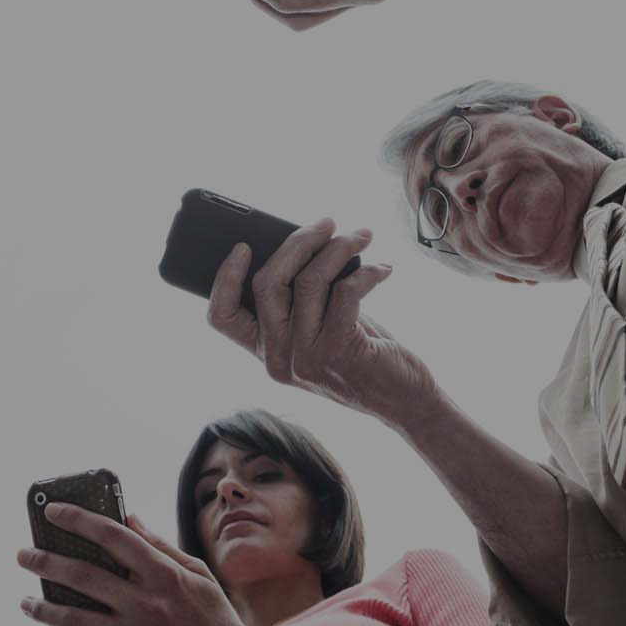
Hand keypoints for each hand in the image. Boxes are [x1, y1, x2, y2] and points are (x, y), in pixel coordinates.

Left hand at [17, 506, 247, 625]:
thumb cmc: (214, 615)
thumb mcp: (195, 571)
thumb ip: (159, 545)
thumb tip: (127, 517)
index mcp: (162, 574)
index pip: (112, 536)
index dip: (79, 519)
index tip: (52, 510)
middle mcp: (144, 605)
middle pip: (83, 578)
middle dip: (46, 563)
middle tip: (23, 555)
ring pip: (75, 621)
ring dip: (43, 609)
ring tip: (25, 602)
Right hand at [207, 220, 439, 426]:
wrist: (403, 401)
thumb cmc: (361, 355)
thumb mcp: (320, 329)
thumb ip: (301, 300)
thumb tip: (302, 243)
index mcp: (265, 352)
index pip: (222, 318)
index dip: (225, 278)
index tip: (243, 246)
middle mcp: (278, 358)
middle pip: (267, 283)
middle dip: (298, 242)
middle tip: (327, 223)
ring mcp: (306, 357)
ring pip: (308, 280)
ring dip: (339, 248)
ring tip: (361, 236)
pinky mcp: (339, 351)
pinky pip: (345, 292)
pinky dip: (367, 272)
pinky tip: (383, 270)